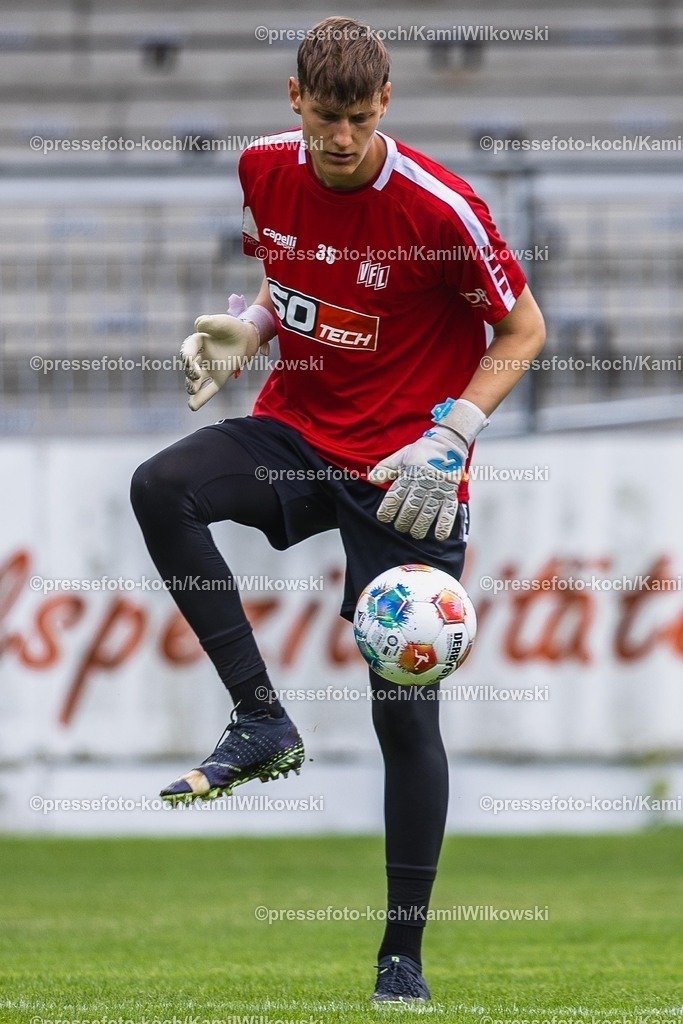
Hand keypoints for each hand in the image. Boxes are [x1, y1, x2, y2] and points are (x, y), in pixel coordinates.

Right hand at [181, 305, 259, 410]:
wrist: (247, 339)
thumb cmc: (233, 329)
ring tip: (192, 389)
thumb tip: (198, 325)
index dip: (186, 355)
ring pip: (195, 381)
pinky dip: (200, 399)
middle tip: (195, 375)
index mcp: (198, 342)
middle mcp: (200, 358)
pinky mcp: (218, 379)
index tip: (189, 360)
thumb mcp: (223, 322)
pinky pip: (208, 390)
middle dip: (189, 372)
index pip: (188, 349)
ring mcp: (208, 370)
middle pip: (189, 367)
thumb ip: (210, 322)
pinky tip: (192, 407)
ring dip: (191, 386)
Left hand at [368, 397, 487, 540]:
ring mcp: (438, 489)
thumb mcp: (401, 456)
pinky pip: (449, 511)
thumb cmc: (422, 451)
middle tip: (399, 527)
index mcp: (409, 474)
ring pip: (427, 513)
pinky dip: (444, 525)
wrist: (448, 442)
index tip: (383, 518)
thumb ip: (386, 468)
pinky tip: (439, 536)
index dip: (388, 508)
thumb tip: (371, 479)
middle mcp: (423, 483)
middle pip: (410, 507)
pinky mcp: (451, 493)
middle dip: (403, 520)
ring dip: (420, 526)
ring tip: (414, 533)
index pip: (395, 495)